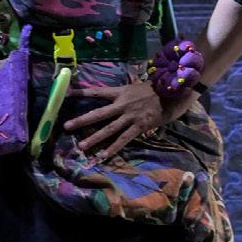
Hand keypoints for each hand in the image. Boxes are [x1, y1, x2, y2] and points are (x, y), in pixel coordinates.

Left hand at [63, 79, 190, 160]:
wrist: (176, 91)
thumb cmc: (159, 88)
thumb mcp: (139, 85)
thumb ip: (128, 90)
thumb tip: (122, 90)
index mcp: (121, 92)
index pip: (96, 91)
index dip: (81, 92)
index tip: (66, 94)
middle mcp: (122, 104)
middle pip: (98, 113)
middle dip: (81, 120)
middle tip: (66, 127)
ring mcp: (131, 116)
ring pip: (109, 129)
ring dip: (94, 138)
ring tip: (82, 146)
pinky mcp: (140, 126)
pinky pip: (124, 139)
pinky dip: (113, 148)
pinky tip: (103, 156)